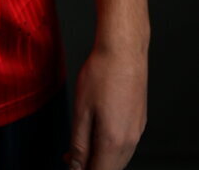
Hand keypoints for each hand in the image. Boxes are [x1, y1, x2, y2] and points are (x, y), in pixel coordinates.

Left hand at [63, 45, 147, 169]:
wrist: (124, 51)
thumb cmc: (101, 74)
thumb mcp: (81, 110)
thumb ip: (79, 142)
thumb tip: (75, 165)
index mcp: (114, 141)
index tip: (70, 164)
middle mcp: (130, 140)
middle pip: (110, 167)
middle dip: (90, 166)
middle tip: (69, 157)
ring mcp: (137, 131)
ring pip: (119, 158)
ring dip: (100, 156)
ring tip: (80, 145)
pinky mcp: (139, 121)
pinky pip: (125, 144)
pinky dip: (110, 146)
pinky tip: (97, 132)